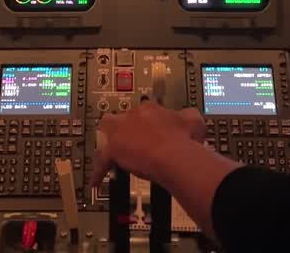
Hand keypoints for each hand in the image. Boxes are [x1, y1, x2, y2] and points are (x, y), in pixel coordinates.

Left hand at [90, 101, 206, 184]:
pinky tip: (95, 181)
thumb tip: (188, 118)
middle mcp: (134, 116)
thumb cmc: (184, 140)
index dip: (148, 121)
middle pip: (123, 117)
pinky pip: (101, 161)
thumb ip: (188, 116)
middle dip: (127, 127)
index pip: (144, 110)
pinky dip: (98, 171)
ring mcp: (122, 132)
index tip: (153, 129)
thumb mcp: (194, 120)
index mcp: (151, 109)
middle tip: (134, 141)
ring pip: (106, 130)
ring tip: (112, 151)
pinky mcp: (114, 150)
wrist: (174, 154)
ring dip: (110, 139)